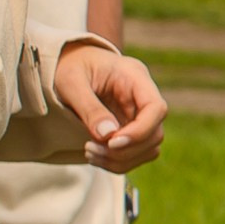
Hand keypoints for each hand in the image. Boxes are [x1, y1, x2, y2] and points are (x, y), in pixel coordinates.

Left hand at [53, 42, 167, 173]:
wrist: (68, 62)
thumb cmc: (69, 66)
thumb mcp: (72, 82)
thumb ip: (89, 108)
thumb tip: (107, 136)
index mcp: (135, 77)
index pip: (156, 108)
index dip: (140, 131)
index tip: (112, 143)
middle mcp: (143, 97)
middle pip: (155, 133)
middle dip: (125, 150)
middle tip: (91, 149)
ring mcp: (139, 115)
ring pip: (149, 148)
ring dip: (121, 160)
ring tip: (90, 153)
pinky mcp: (130, 129)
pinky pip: (136, 153)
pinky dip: (118, 162)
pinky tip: (95, 155)